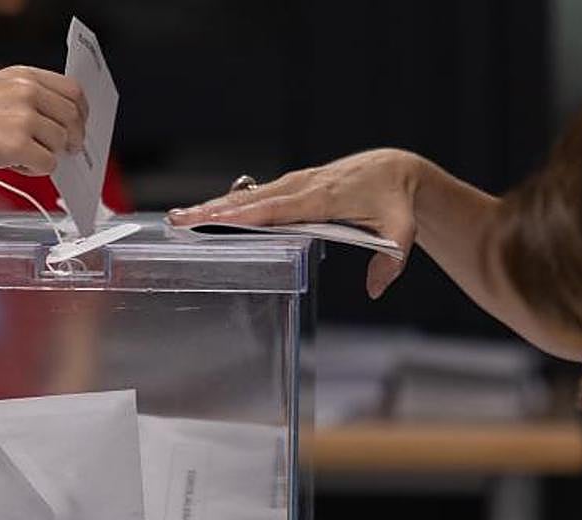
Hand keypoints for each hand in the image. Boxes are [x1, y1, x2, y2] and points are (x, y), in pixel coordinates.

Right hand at [0, 66, 86, 176]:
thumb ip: (29, 101)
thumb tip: (62, 128)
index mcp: (23, 75)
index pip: (73, 91)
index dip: (80, 113)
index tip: (77, 127)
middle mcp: (26, 91)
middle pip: (73, 118)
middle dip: (72, 139)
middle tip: (63, 152)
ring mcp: (23, 117)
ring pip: (60, 144)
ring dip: (46, 155)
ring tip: (19, 156)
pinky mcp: (17, 144)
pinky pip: (47, 164)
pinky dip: (34, 170)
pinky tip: (12, 164)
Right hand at [166, 149, 423, 297]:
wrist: (394, 169)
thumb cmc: (394, 201)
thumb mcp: (402, 230)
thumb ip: (391, 259)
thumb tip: (376, 289)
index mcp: (324, 197)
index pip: (277, 209)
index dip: (245, 215)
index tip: (214, 220)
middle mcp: (303, 186)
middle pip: (251, 201)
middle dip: (213, 210)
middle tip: (179, 220)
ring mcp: (294, 183)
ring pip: (248, 196)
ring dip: (212, 206)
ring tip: (179, 217)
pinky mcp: (291, 185)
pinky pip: (255, 196)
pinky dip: (228, 204)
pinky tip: (205, 213)